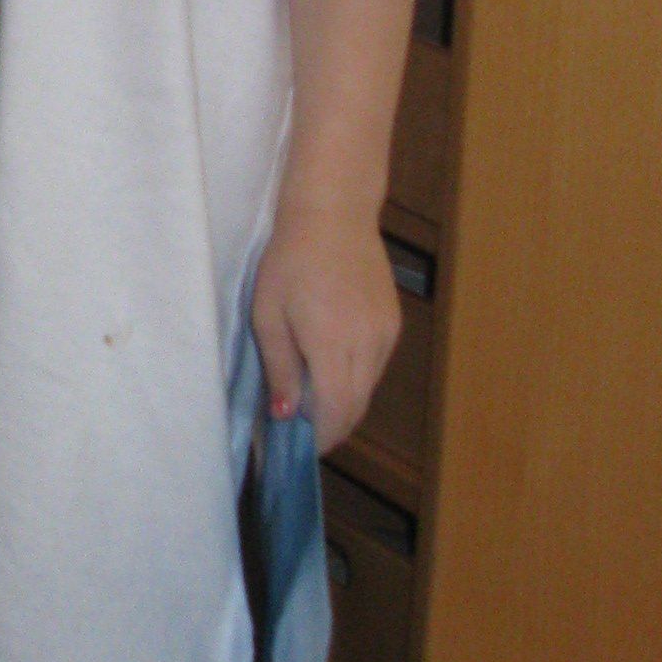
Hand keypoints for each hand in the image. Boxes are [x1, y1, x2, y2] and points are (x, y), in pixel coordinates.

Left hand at [251, 198, 400, 454]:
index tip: (300, 447)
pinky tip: (333, 365)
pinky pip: (376, 365)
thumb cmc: (289, 262)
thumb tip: (286, 415)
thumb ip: (279, 369)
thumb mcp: (268, 316)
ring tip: (314, 398)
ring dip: (345, 402)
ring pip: (368, 388)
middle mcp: (368, 345)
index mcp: (333, 345)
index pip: (336, 412)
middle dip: (331, 426)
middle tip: (303, 431)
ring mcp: (386, 334)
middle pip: (356, 406)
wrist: (333, 215)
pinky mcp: (393, 323)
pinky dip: (356, 377)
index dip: (321, 437)